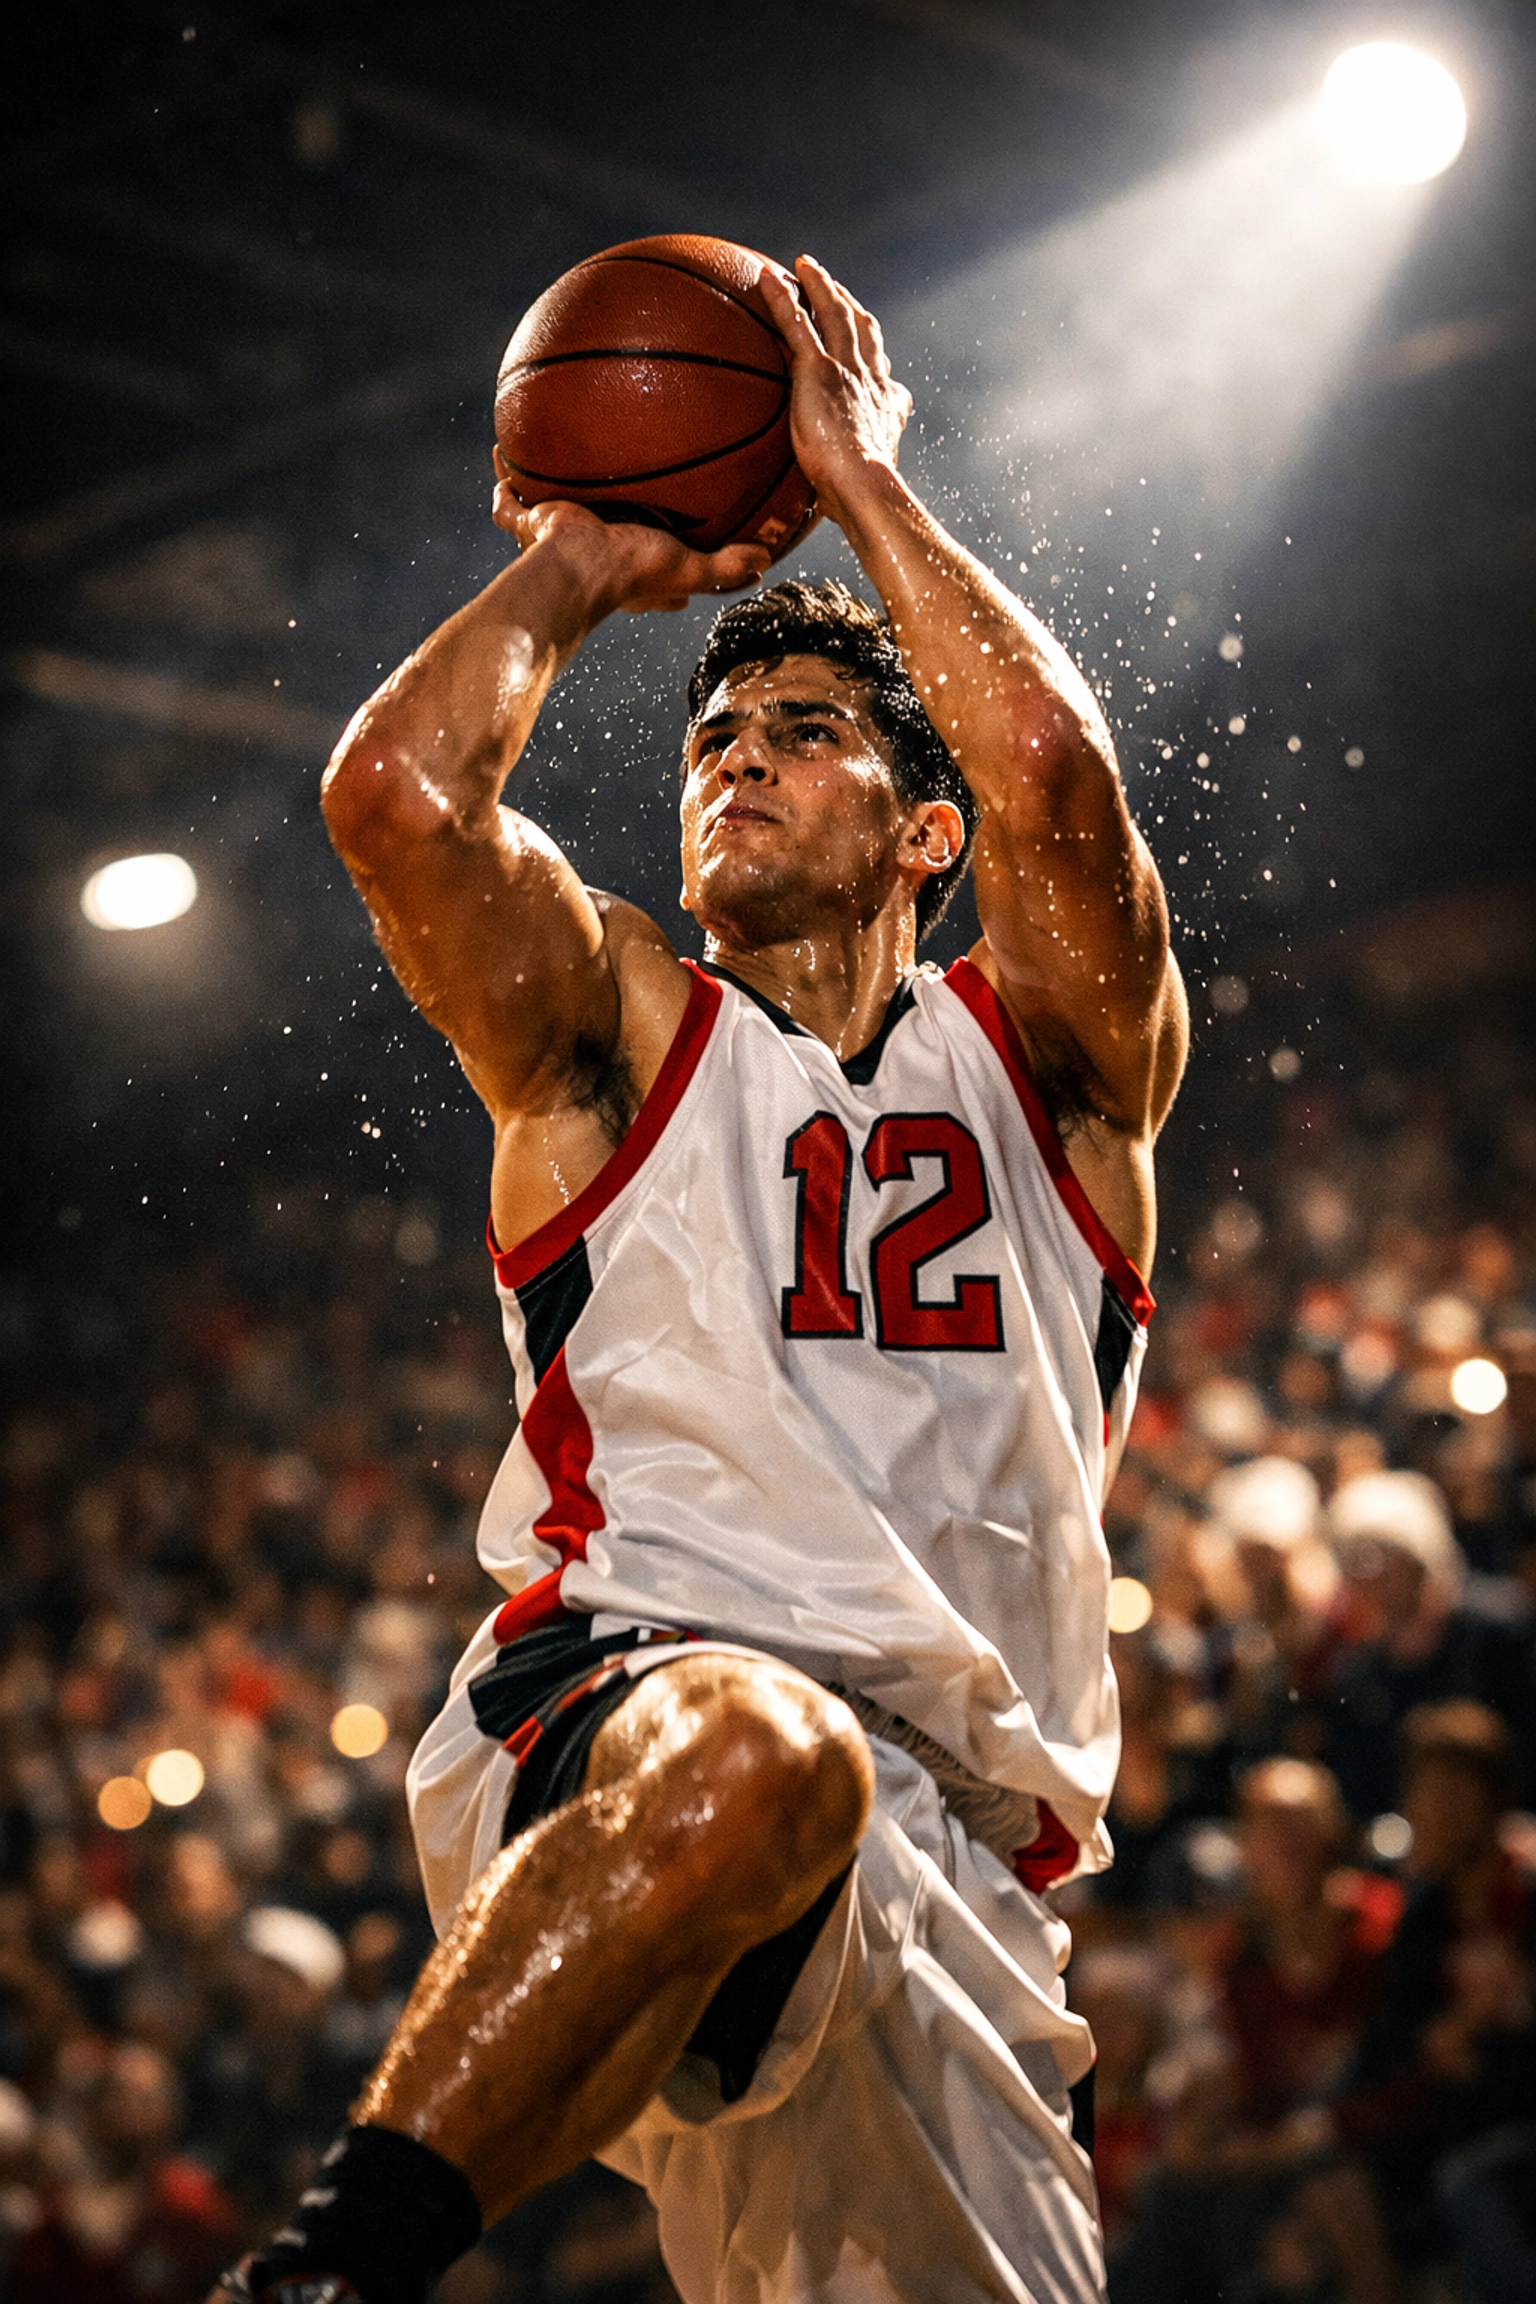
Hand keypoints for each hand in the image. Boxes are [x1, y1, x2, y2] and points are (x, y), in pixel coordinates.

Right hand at [492, 482, 769, 613]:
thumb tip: (766, 561)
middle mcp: (591, 553)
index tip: (684, 555)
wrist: (573, 567)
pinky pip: (510, 498)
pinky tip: (502, 446)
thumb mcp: (687, 567)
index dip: (672, 579)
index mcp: (628, 572)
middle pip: (602, 534)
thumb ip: (725, 565)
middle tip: (623, 499)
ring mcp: (555, 538)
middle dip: (610, 521)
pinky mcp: (529, 522)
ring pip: (553, 513)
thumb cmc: (629, 571)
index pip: (657, 580)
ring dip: (554, 493)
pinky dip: (504, 476)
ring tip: (558, 464)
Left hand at [758, 255, 912, 529]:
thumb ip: (841, 495)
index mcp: (886, 410)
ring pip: (835, 314)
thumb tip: (825, 522)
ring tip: (804, 267)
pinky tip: (764, 279)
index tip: (869, 352)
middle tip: (835, 288)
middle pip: (863, 330)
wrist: (867, 491)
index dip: (876, 360)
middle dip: (849, 304)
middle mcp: (872, 383)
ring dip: (820, 286)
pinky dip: (782, 298)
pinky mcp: (820, 371)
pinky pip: (797, 324)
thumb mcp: (858, 496)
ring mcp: (848, 372)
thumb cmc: (862, 507)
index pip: (884, 378)